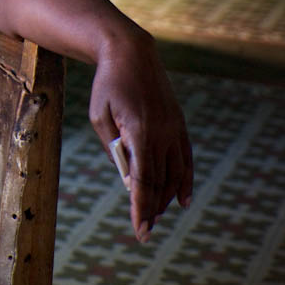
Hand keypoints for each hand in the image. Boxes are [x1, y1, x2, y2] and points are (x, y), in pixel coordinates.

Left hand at [88, 26, 192, 241]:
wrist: (131, 53)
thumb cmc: (108, 85)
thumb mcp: (99, 117)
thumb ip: (114, 148)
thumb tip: (127, 178)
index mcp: (140, 131)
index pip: (143, 180)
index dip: (141, 208)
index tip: (140, 230)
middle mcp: (163, 132)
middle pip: (160, 181)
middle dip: (152, 209)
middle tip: (145, 231)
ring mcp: (175, 128)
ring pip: (175, 173)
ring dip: (166, 198)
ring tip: (155, 217)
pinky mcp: (180, 124)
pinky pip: (185, 158)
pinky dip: (185, 180)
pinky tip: (183, 200)